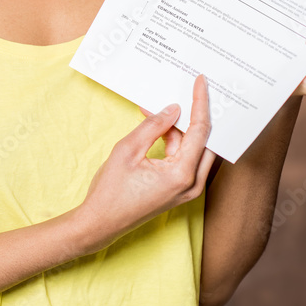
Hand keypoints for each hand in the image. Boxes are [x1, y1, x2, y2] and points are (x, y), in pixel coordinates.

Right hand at [76, 74, 215, 253]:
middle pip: (204, 140)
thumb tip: (174, 108)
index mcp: (182, 174)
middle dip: (195, 114)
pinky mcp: (180, 190)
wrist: (101, 223)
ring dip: (177, 128)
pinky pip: (184, 158)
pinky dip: (172, 141)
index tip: (202, 82)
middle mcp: (192, 184)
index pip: (201, 131)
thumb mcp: (129, 149)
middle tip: (190, 91)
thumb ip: (154, 126)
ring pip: (193, 148)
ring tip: (156, 110)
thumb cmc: (112, 189)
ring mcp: (187, 189)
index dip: (201, 103)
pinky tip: (156, 127)